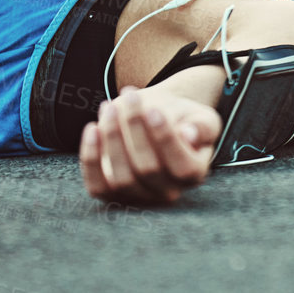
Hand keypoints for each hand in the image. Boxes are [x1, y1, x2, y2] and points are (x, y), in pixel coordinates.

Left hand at [79, 85, 221, 204]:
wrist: (157, 119)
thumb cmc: (182, 119)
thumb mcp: (202, 117)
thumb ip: (202, 126)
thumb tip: (190, 135)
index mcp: (194, 174)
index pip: (182, 167)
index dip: (166, 140)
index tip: (154, 109)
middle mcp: (167, 193)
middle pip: (148, 169)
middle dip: (135, 128)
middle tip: (130, 95)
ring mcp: (138, 197)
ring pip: (120, 180)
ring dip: (112, 139)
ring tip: (109, 106)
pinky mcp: (112, 194)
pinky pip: (97, 185)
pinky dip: (91, 158)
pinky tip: (93, 128)